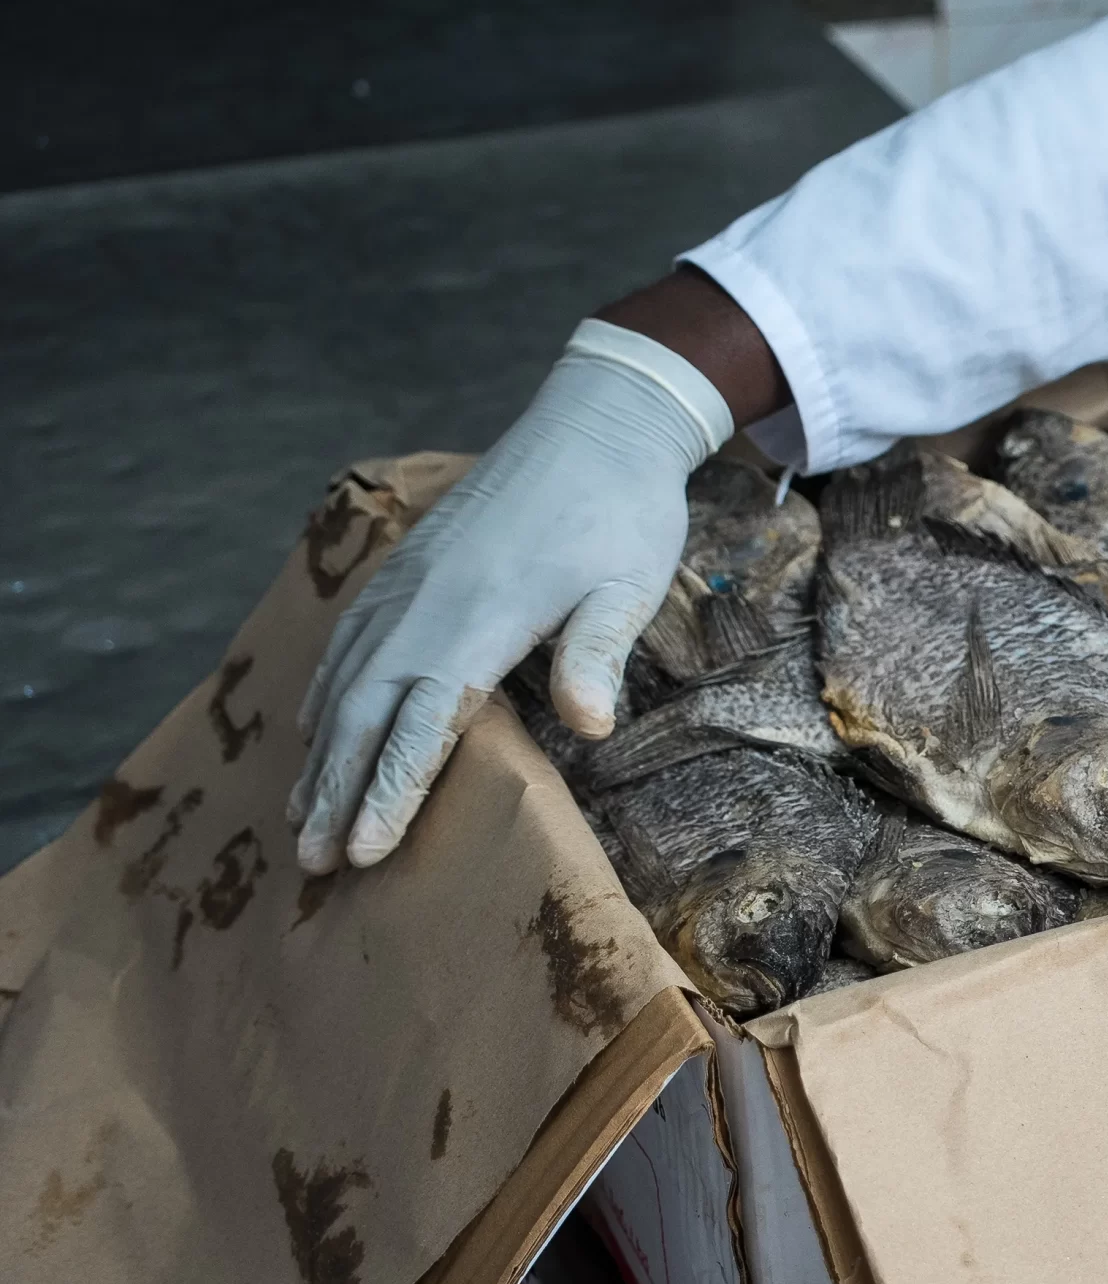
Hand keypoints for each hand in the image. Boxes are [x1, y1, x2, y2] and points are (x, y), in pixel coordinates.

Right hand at [288, 319, 732, 871]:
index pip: (422, 722)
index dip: (389, 790)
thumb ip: (598, 652)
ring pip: (345, 679)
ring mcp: (408, 580)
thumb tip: (591, 726)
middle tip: (313, 864)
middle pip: (365, 712)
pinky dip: (325, 691)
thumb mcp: (630, 584)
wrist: (596, 419)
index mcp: (480, 615)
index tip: (362, 852)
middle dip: (337, 792)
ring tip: (301, 818)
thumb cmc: (623, 509)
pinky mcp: (407, 564)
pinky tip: (315, 728)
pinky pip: (349, 638)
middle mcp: (427, 601)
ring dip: (322, 753)